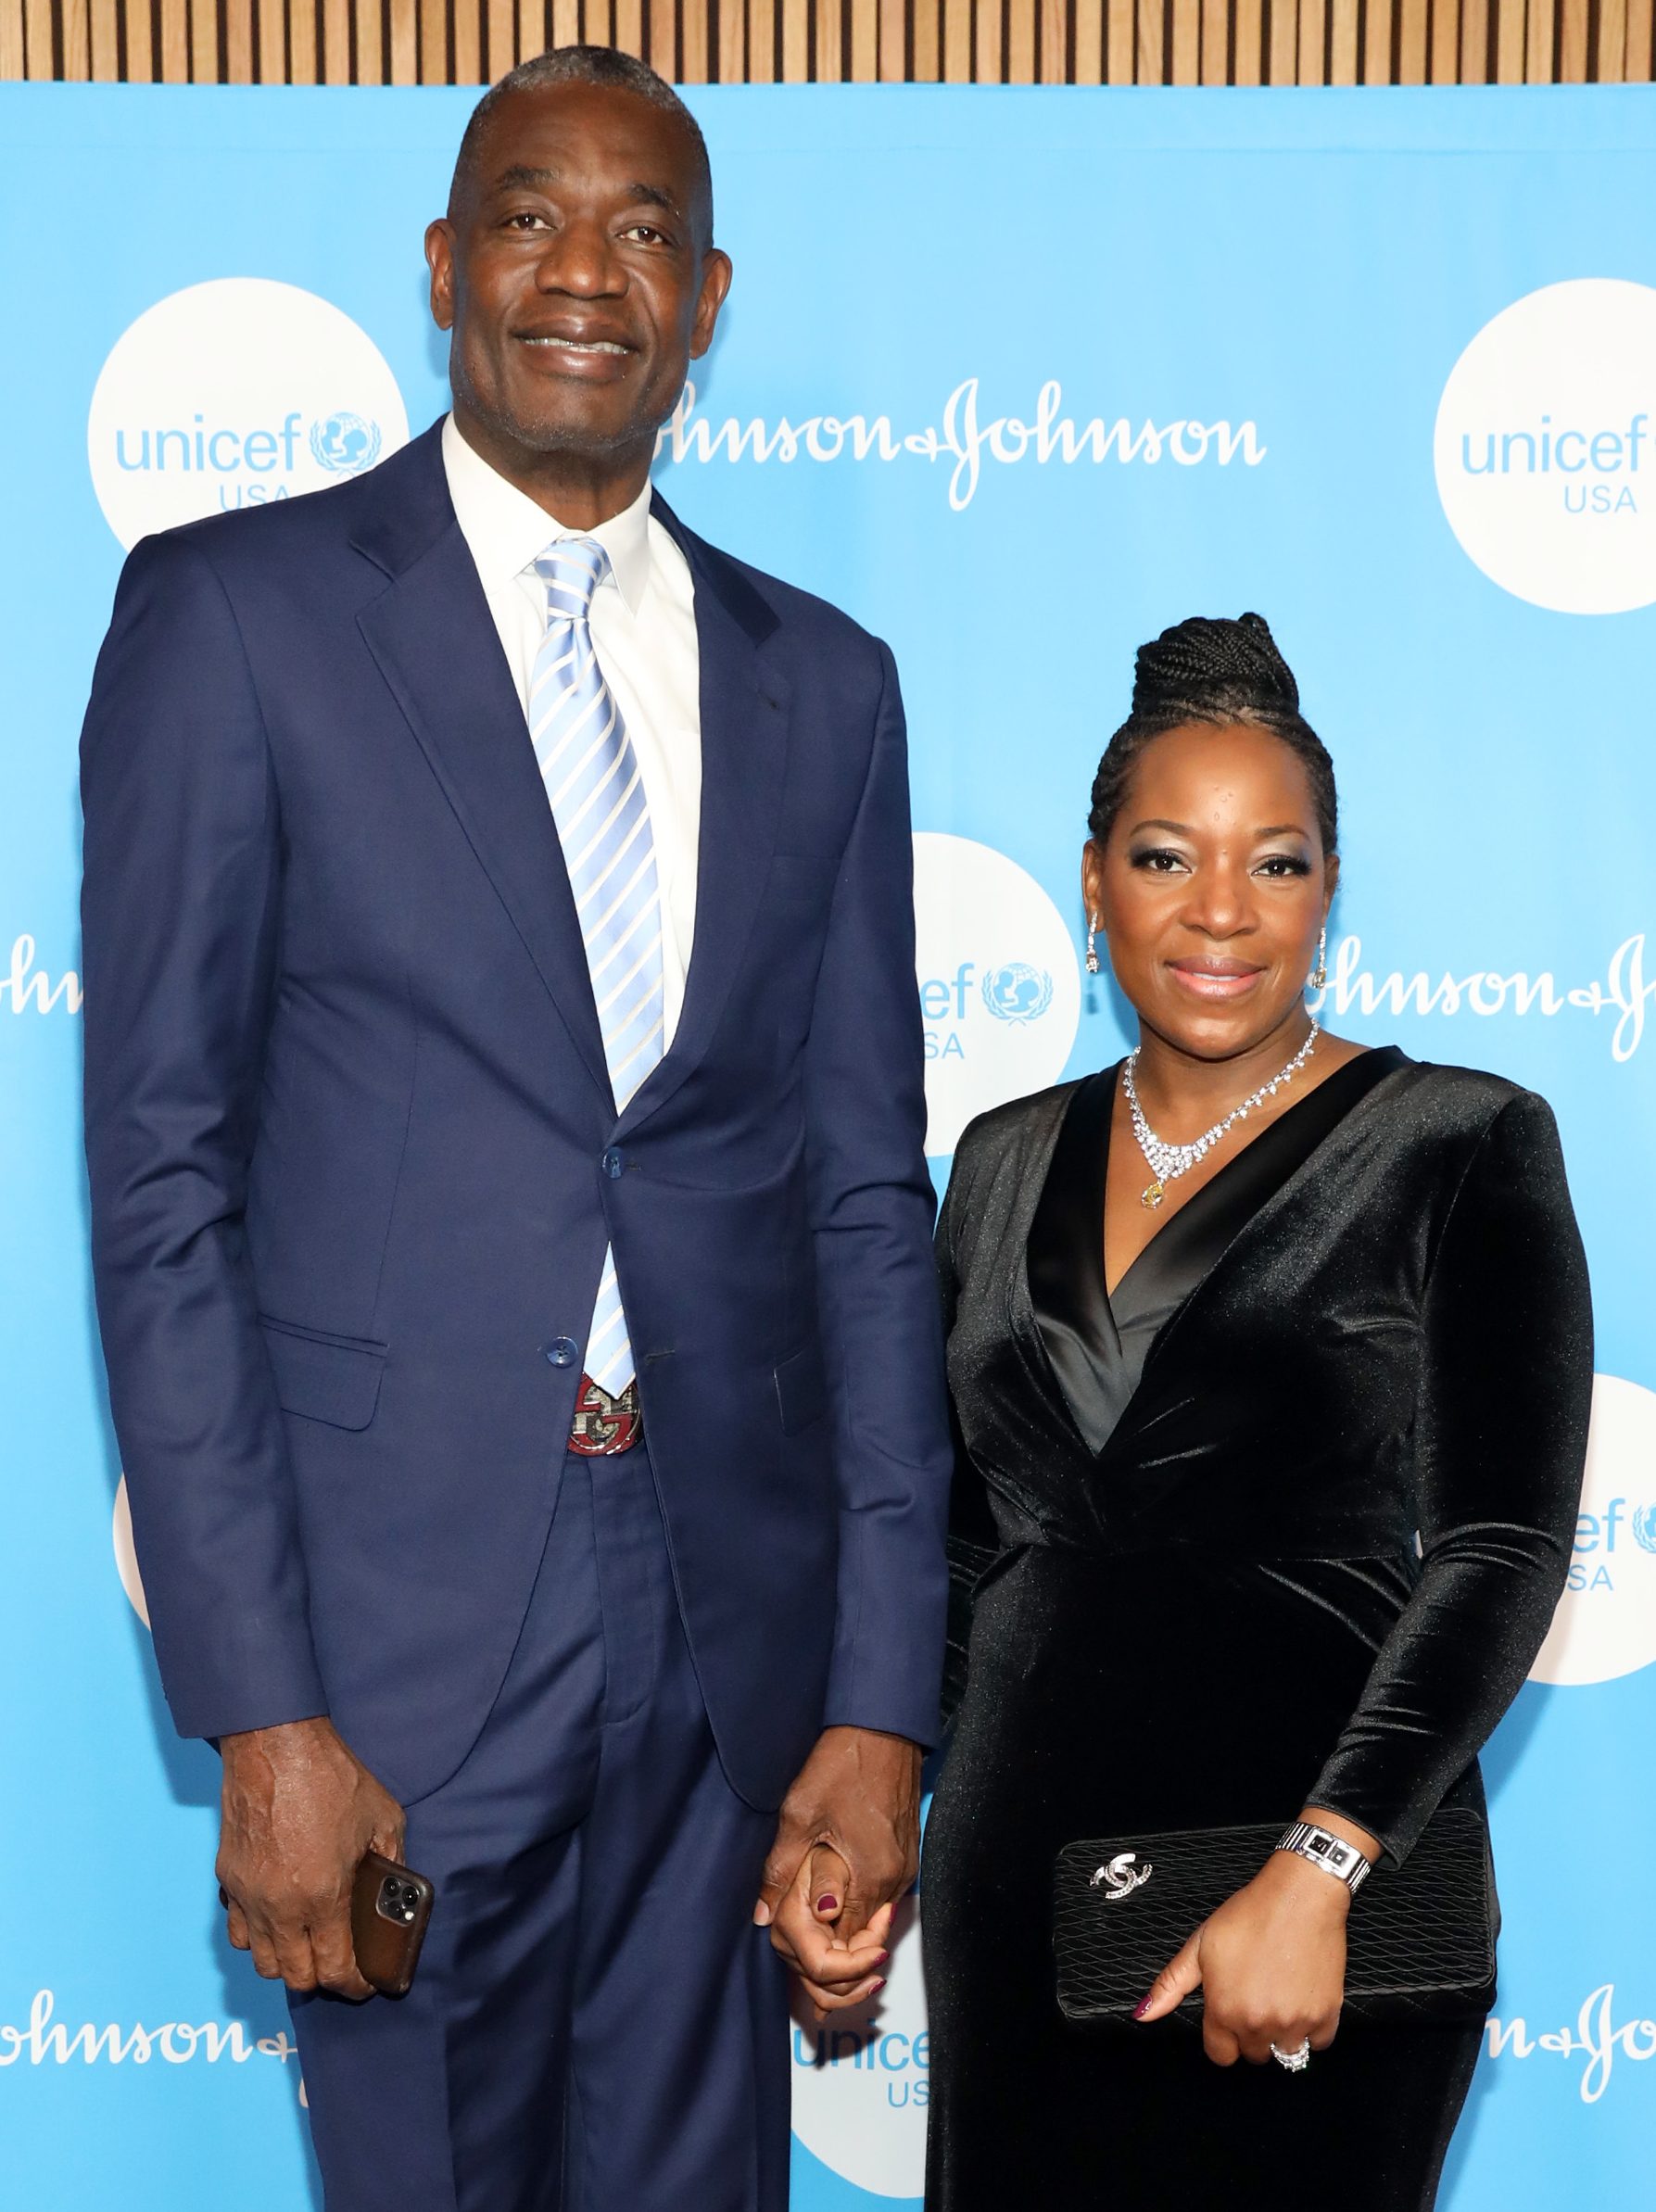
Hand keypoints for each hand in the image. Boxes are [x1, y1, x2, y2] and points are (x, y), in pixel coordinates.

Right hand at [216, 1715, 403, 2001]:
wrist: (276, 1745)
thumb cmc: (332, 1777)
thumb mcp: (384, 1817)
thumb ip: (392, 1861)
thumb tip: (394, 1892)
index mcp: (323, 1895)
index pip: (334, 1968)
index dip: (355, 1984)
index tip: (366, 1983)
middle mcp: (281, 1906)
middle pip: (295, 1976)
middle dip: (322, 1978)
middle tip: (340, 1964)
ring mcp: (249, 1896)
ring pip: (262, 1961)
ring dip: (288, 1962)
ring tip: (309, 1945)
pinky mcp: (228, 1880)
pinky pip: (238, 1932)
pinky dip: (258, 1938)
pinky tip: (278, 1921)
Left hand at [754, 1726, 921, 2013]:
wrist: (882, 1726)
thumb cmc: (842, 1764)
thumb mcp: (799, 1815)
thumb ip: (780, 1870)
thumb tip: (762, 1914)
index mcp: (871, 1878)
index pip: (846, 1945)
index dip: (818, 1950)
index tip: (792, 1941)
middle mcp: (897, 1880)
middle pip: (864, 1935)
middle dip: (832, 1941)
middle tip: (798, 1927)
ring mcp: (906, 1866)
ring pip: (876, 1915)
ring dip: (847, 1919)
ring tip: (812, 1907)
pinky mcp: (908, 1852)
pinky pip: (885, 1892)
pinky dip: (862, 1897)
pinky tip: (837, 1883)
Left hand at [1135, 1809, 1377, 2066]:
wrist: (1298, 1897)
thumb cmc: (1249, 1915)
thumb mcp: (1200, 1945)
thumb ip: (1170, 1985)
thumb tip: (1142, 2015)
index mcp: (1224, 2010)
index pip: (1220, 2055)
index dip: (1221, 2036)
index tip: (1228, 2016)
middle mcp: (1259, 2024)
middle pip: (1253, 2055)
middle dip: (1250, 2033)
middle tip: (1254, 1997)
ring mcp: (1295, 2022)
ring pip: (1286, 2052)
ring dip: (1281, 2033)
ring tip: (1278, 1996)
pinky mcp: (1326, 2015)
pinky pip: (1318, 2042)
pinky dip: (1312, 2028)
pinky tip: (1301, 1998)